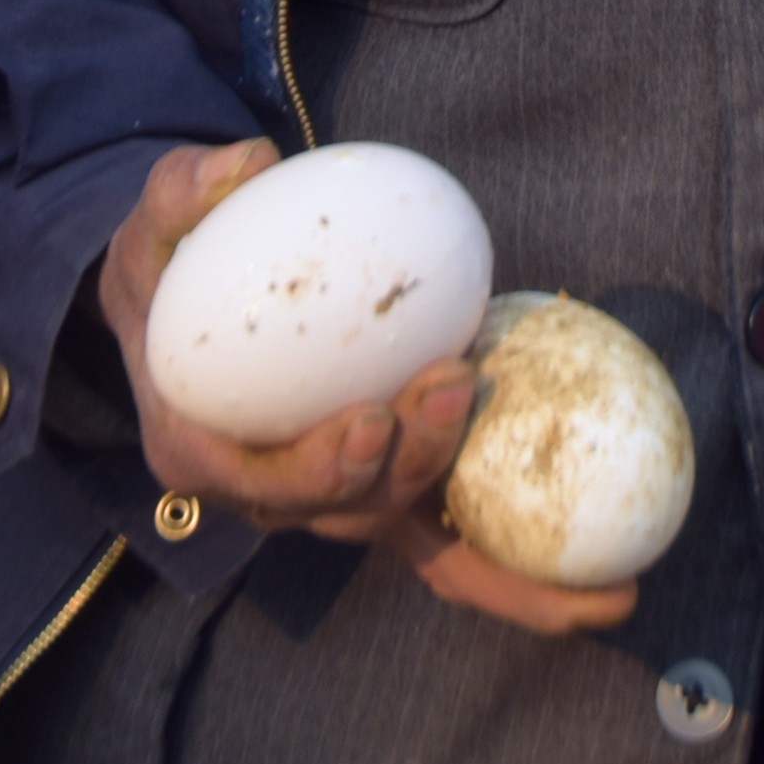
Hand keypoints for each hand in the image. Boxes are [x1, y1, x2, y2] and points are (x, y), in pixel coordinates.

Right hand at [97, 138, 636, 636]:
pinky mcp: (390, 494)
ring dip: (487, 544)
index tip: (370, 418)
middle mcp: (271, 496)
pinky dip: (523, 585)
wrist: (183, 317)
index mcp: (202, 451)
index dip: (316, 467)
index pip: (259, 480)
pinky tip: (610, 599)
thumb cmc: (171, 272)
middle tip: (455, 386)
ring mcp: (337, 502)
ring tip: (559, 524)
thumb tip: (247, 163)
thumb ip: (182, 190)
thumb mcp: (153, 226)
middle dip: (411, 464)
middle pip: (349, 510)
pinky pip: (454, 549)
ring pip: (411, 534)